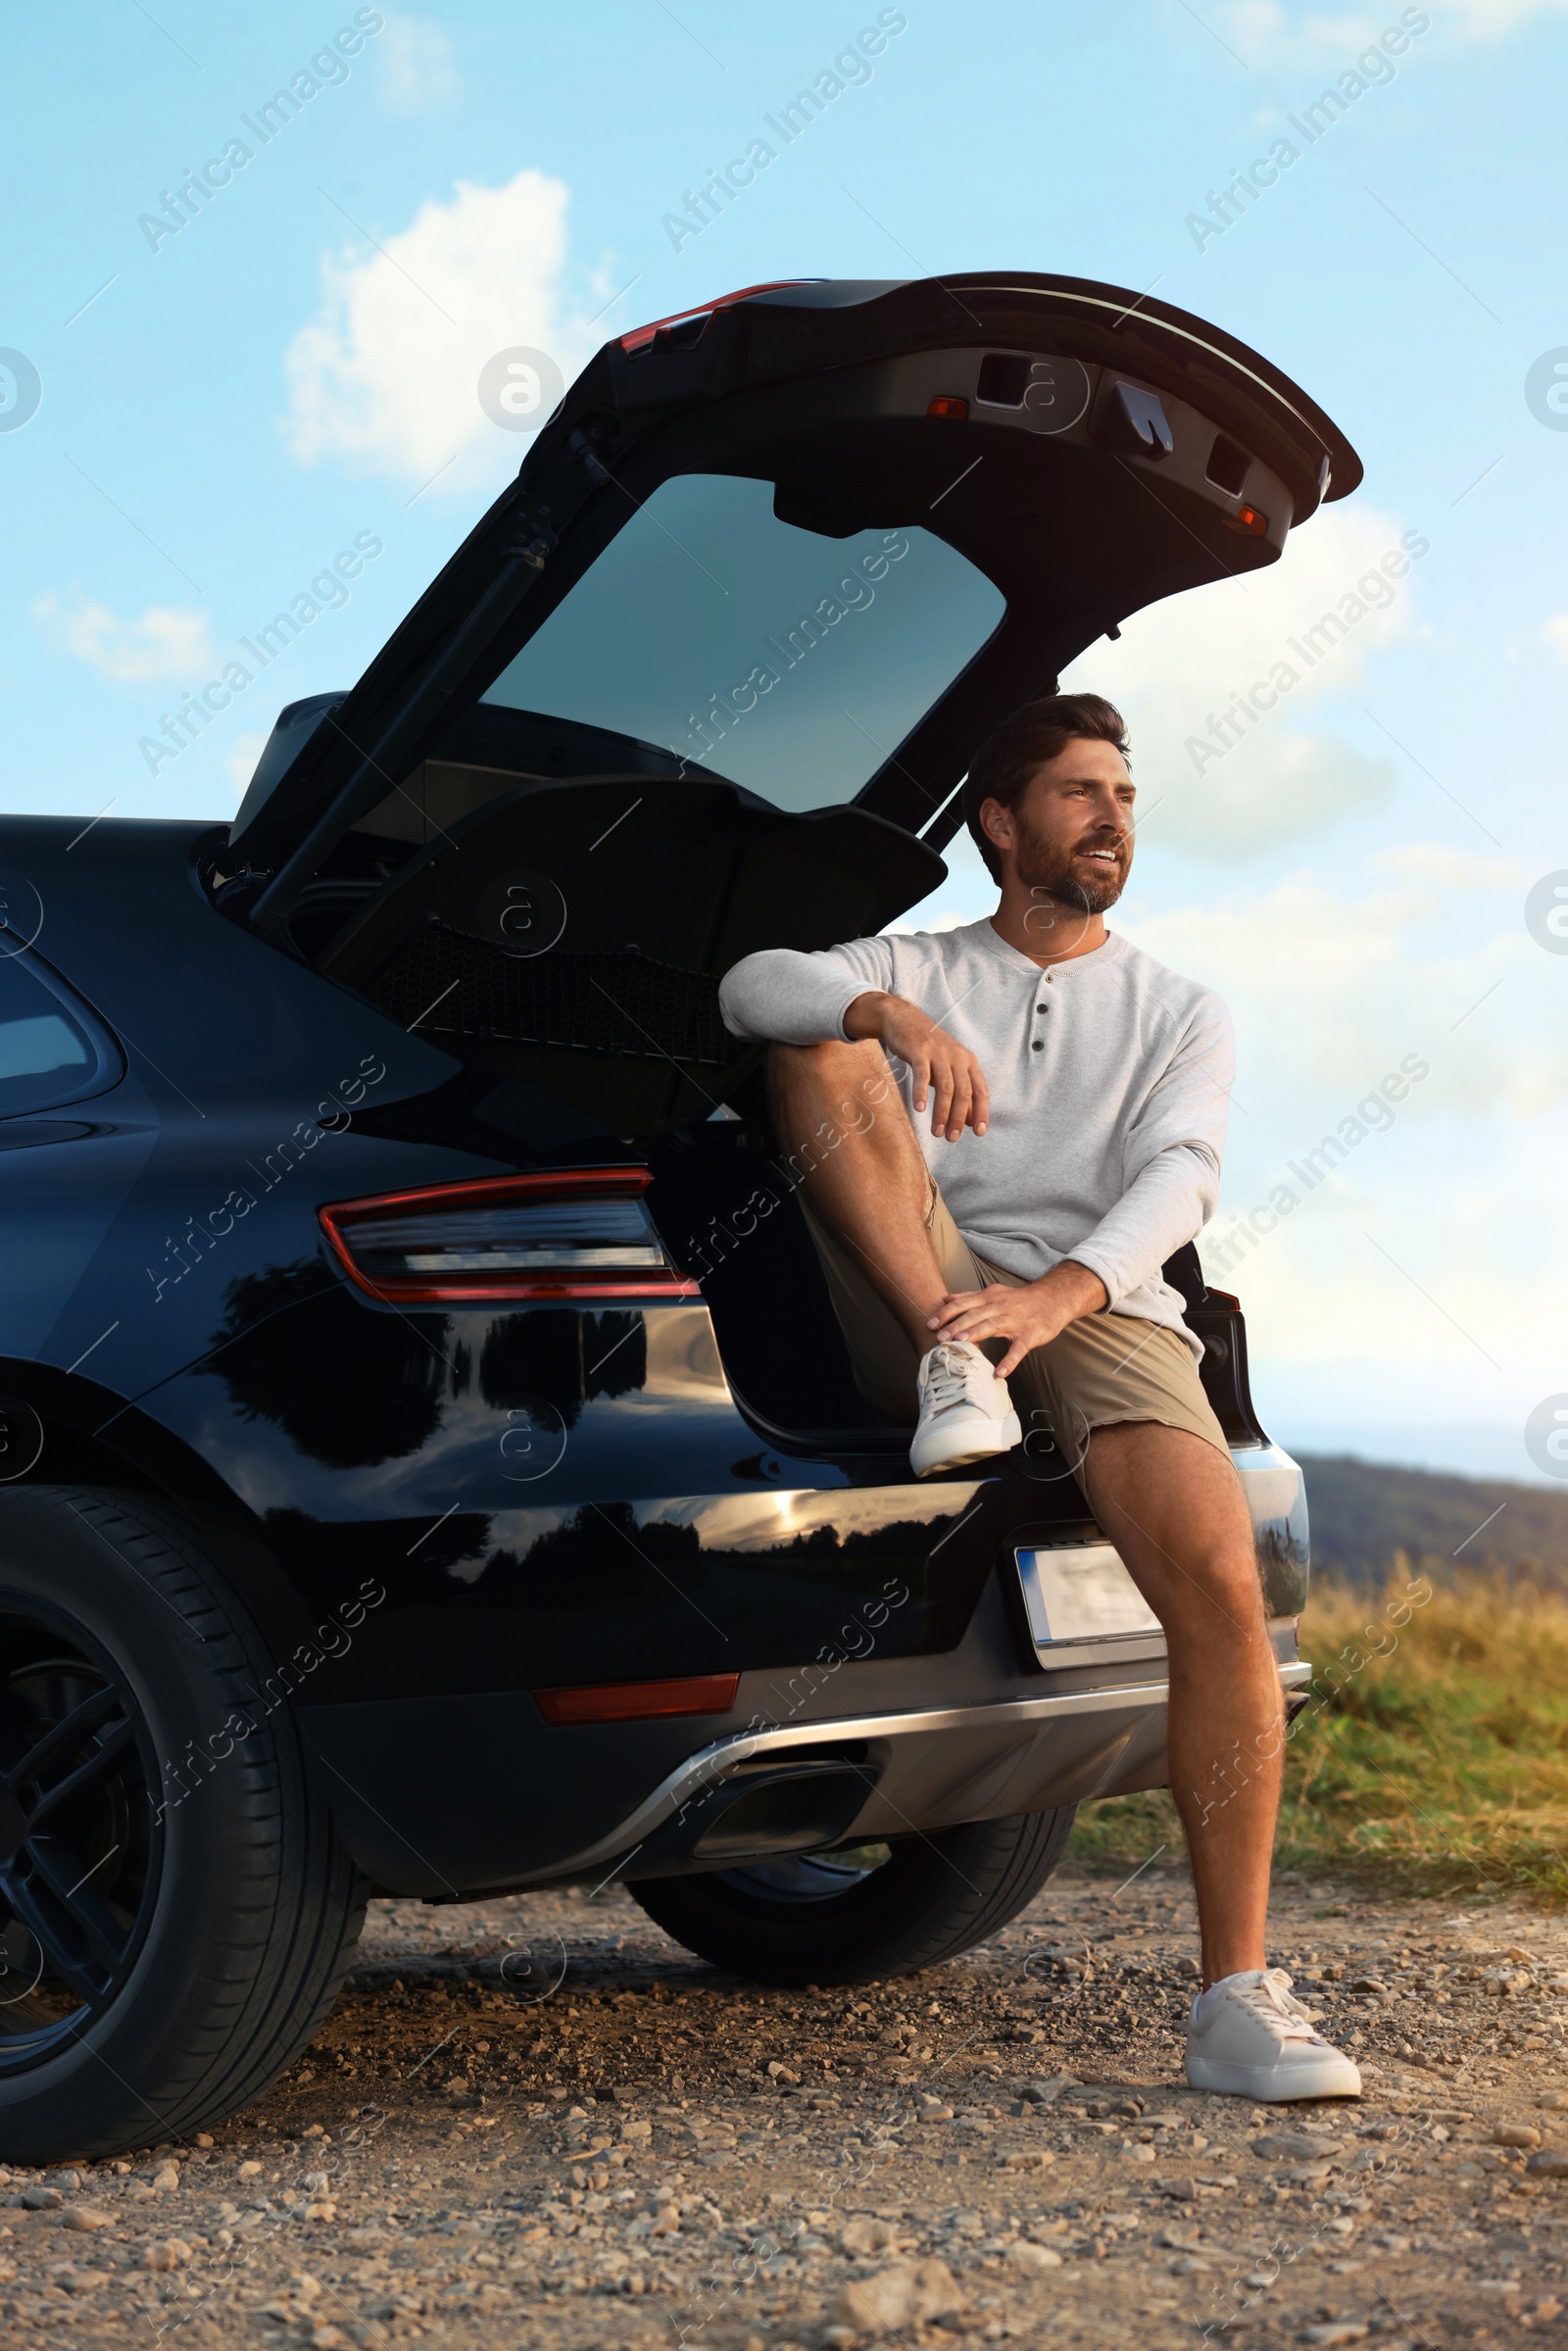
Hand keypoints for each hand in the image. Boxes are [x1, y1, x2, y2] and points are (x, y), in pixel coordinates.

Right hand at [844, 991, 989, 1141]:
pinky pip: (923, 1075)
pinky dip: (922, 1093)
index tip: (980, 1133)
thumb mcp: (949, 1070)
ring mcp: (939, 1053)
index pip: (981, 1091)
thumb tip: (973, 1123)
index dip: (982, 1112)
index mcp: (969, 1062)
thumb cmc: (929, 1051)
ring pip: (946, 1087)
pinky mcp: (920, 1051)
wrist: (905, 1020)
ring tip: (936, 1132)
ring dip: (942, 1113)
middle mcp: (958, 1057)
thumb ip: (961, 1094)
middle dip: (959, 1118)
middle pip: (963, 1093)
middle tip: (951, 1138)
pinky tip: (919, 1109)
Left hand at [929, 1260, 1107, 1377]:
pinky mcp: (1031, 1334)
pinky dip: (1010, 1360)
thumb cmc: (1020, 1300)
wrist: (1054, 1298)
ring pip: (993, 1326)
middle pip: (975, 1315)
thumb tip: (947, 1298)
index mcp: (990, 1297)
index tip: (930, 1323)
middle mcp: (1001, 1307)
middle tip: (939, 1338)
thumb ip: (970, 1296)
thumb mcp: (995, 1292)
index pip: (964, 1303)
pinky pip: (1019, 1348)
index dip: (947, 1313)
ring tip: (961, 1345)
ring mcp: (1016, 1320)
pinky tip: (1000, 1372)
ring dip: (976, 1334)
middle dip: (956, 1325)